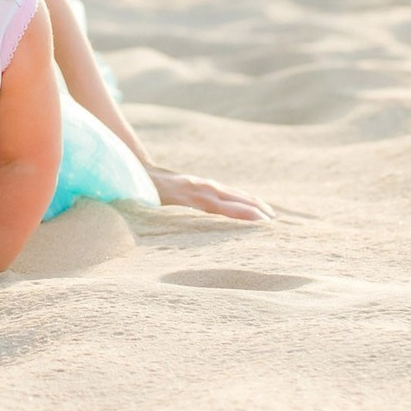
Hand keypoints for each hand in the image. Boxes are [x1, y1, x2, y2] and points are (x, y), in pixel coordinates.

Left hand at [146, 165, 275, 220]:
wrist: (134, 167)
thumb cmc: (140, 196)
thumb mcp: (149, 210)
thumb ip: (161, 221)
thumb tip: (168, 242)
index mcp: (186, 195)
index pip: (220, 206)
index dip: (240, 214)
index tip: (261, 222)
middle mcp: (199, 187)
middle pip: (233, 199)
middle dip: (255, 210)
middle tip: (275, 226)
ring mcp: (201, 183)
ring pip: (233, 193)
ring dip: (253, 204)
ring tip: (271, 218)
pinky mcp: (202, 183)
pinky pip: (228, 191)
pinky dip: (243, 199)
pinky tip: (255, 207)